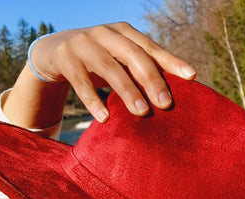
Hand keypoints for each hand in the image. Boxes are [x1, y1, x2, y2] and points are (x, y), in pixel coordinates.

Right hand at [30, 22, 195, 121]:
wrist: (54, 50)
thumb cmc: (96, 59)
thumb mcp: (118, 59)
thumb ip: (138, 70)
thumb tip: (170, 97)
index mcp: (124, 33)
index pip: (151, 48)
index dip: (171, 62)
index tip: (191, 77)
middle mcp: (106, 34)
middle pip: (133, 56)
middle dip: (151, 79)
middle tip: (166, 104)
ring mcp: (84, 44)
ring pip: (109, 68)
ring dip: (127, 91)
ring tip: (141, 112)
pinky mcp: (65, 58)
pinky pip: (80, 83)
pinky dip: (93, 101)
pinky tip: (104, 118)